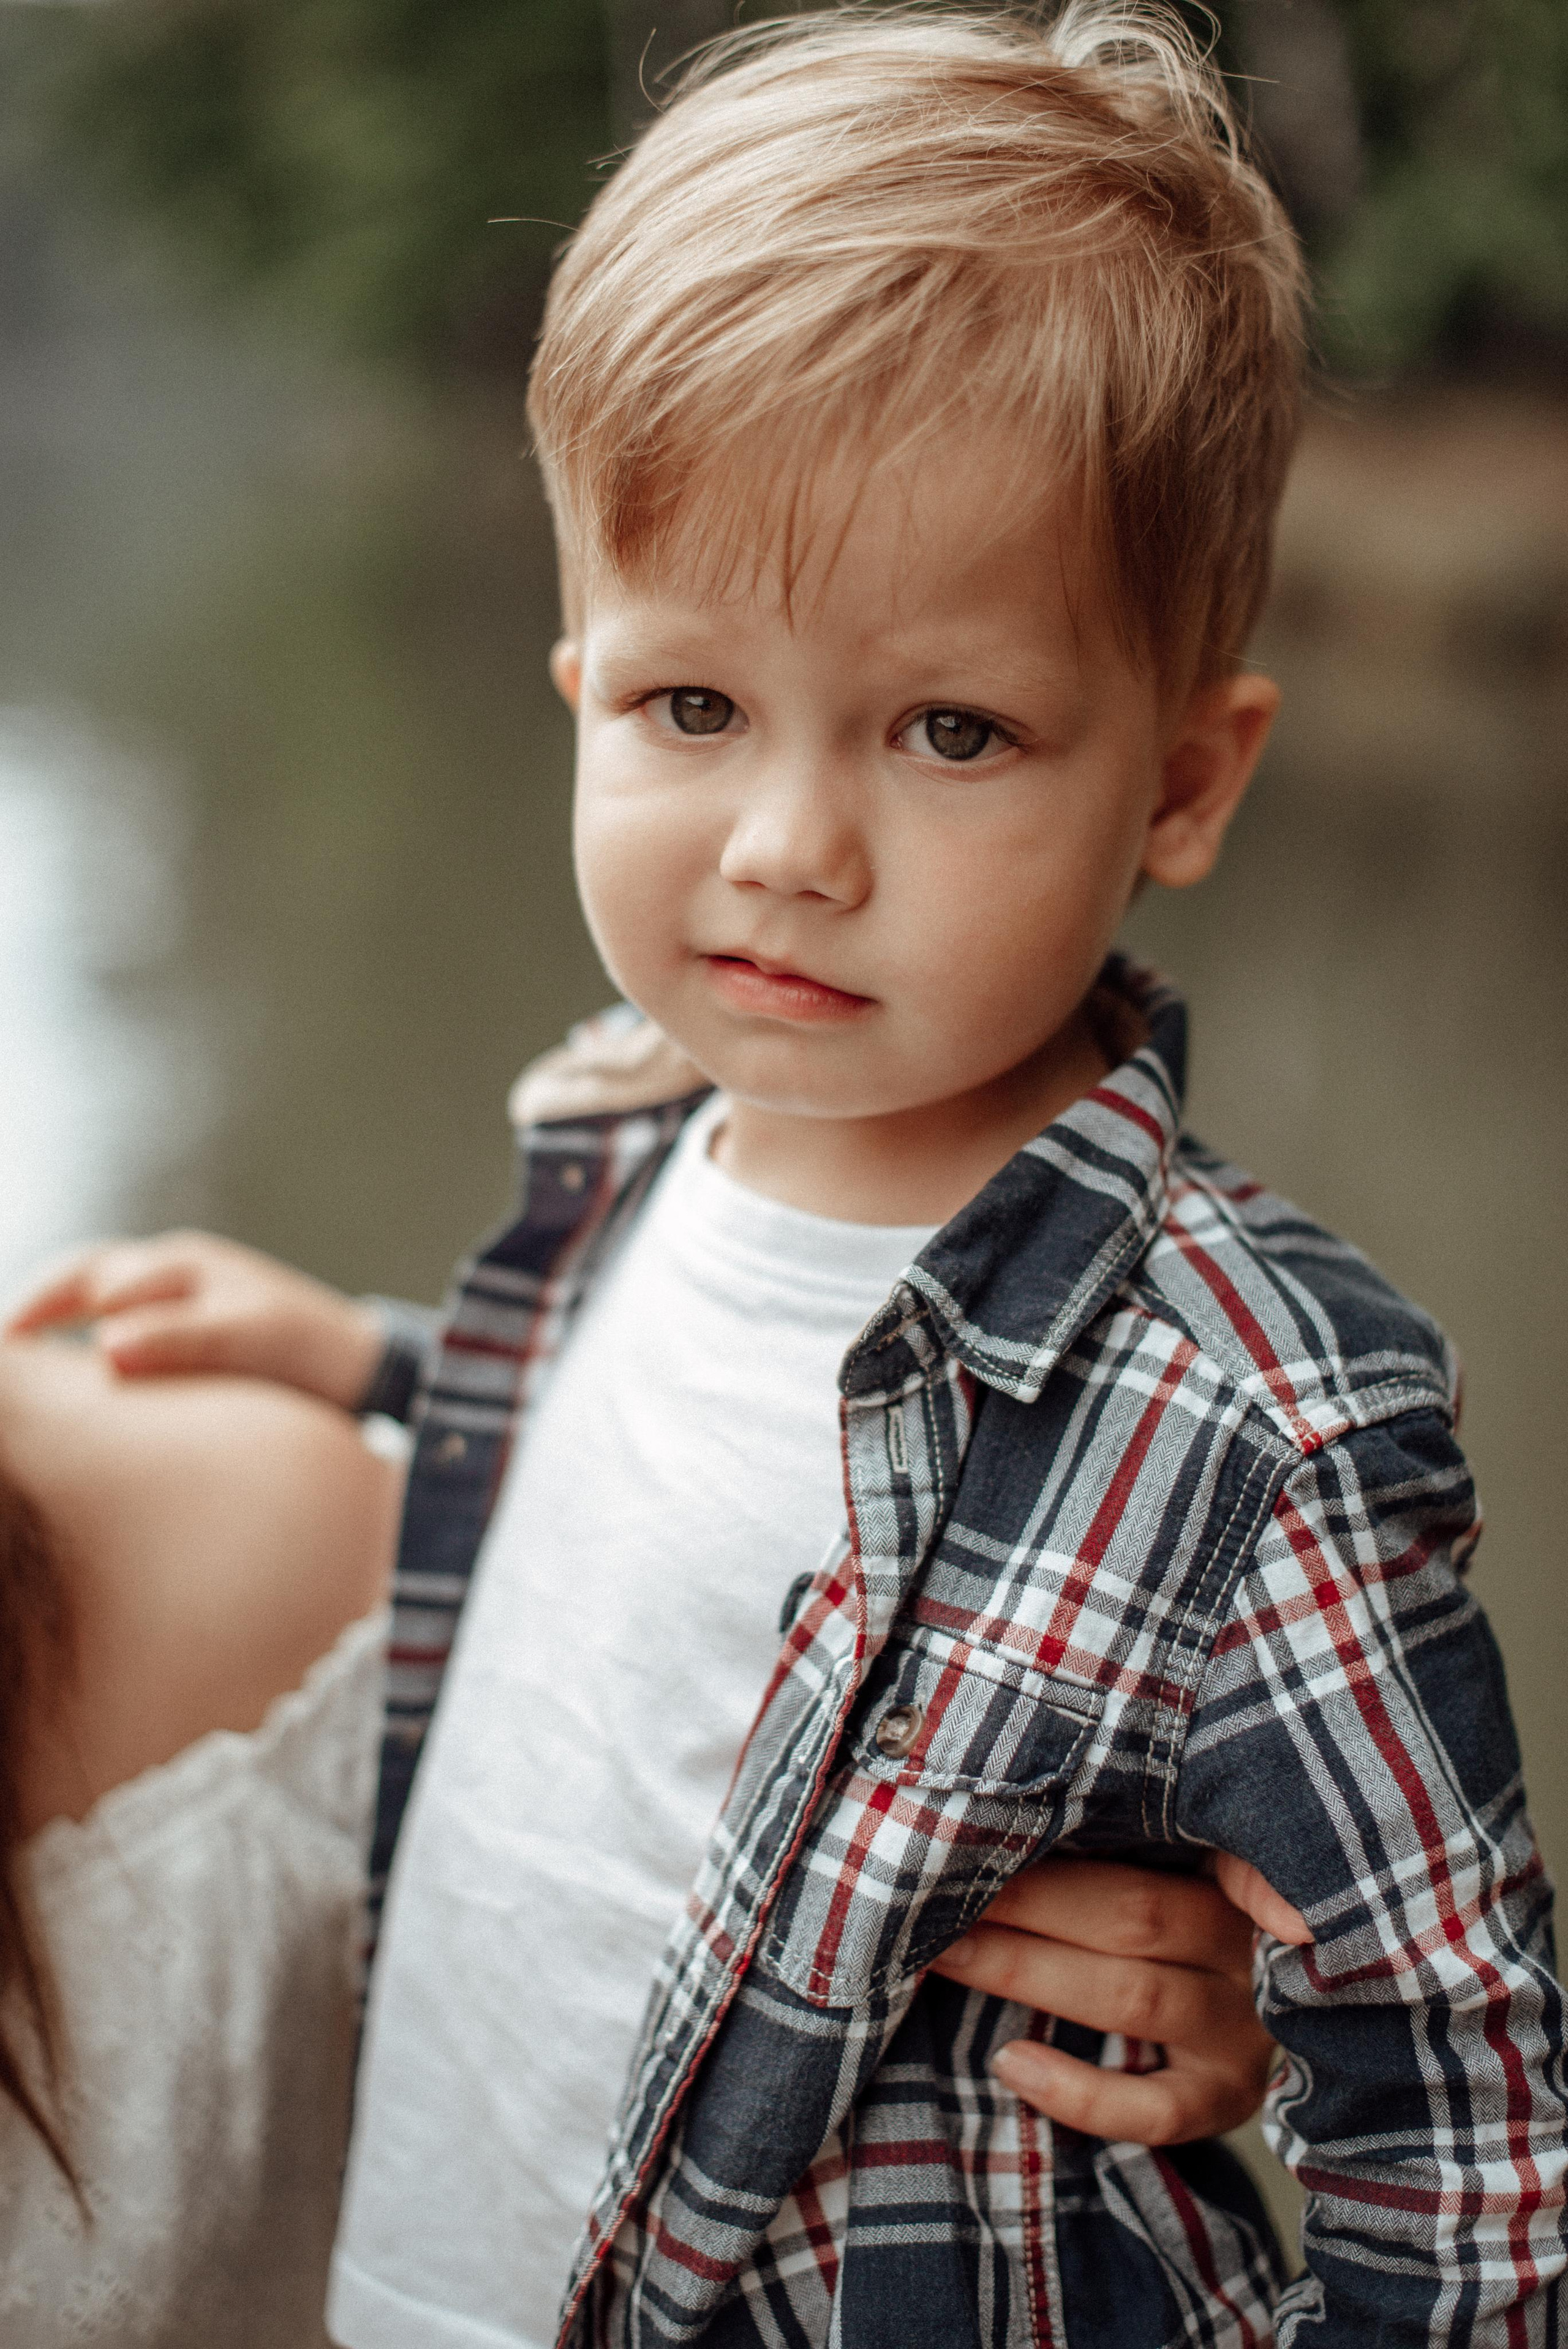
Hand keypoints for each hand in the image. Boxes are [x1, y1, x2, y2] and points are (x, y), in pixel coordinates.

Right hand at [5, 1232, 383, 1410]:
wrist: (359, 1370)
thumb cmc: (305, 1350)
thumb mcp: (246, 1340)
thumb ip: (180, 1341)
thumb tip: (105, 1346)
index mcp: (180, 1266)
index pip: (86, 1279)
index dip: (35, 1312)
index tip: (4, 1354)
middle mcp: (170, 1272)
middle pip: (78, 1278)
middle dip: (31, 1307)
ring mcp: (174, 1300)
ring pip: (92, 1299)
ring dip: (50, 1321)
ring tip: (17, 1373)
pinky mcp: (181, 1335)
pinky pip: (114, 1328)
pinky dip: (80, 1345)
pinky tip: (64, 1389)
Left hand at [930, 1852, 1309, 2144]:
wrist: (1242, 2004)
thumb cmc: (1167, 1911)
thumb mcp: (1165, 1857)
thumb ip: (1117, 1832)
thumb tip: (993, 1800)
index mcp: (1227, 1870)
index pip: (1164, 1836)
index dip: (1083, 1828)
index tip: (988, 1819)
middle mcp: (1244, 1946)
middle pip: (1132, 1915)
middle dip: (1024, 1902)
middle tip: (935, 1887)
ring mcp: (1241, 2028)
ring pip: (1131, 1996)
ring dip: (1027, 1972)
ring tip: (947, 1955)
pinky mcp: (1226, 2098)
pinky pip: (1156, 2108)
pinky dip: (1079, 2092)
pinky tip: (1009, 2062)